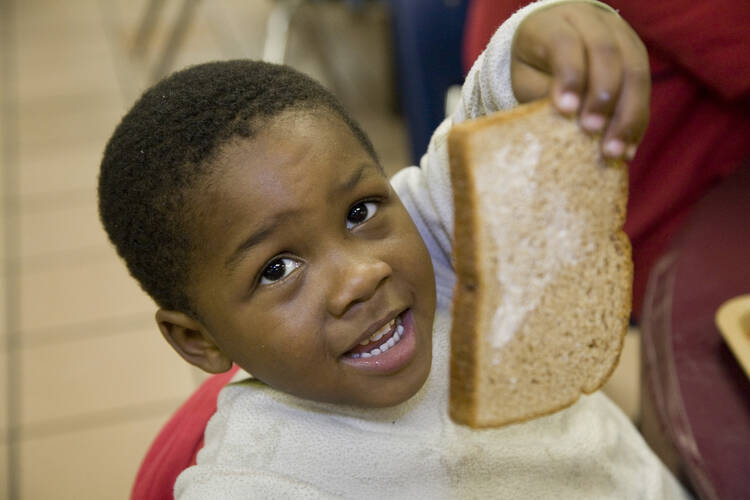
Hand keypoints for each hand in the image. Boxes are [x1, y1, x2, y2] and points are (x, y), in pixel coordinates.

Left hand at [512, 2, 650, 159]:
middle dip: (601, 96)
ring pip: (635, 71)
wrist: (557, 40)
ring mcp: (621, 35)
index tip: (565, 109)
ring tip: (613, 151)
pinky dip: (637, 122)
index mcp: (555, 23)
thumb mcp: (526, 77)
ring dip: (627, 115)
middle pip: (606, 53)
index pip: (566, 43)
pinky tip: (627, 150)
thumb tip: (566, 120)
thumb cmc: (534, 65)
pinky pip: (644, 89)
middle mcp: (593, 22)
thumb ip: (542, 92)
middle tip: (591, 130)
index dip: (569, 76)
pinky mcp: (638, 56)